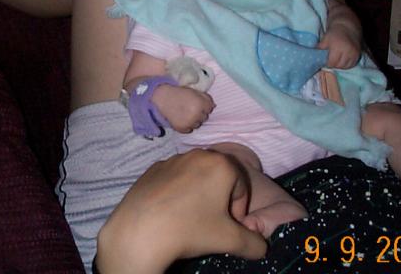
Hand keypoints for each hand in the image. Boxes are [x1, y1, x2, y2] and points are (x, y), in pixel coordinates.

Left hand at [95, 149, 266, 273]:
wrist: (140, 231)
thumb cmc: (189, 230)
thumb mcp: (229, 240)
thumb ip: (254, 243)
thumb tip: (260, 246)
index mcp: (222, 164)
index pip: (242, 188)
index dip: (238, 212)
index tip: (226, 228)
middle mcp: (199, 154)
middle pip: (220, 178)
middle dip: (220, 200)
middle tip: (210, 223)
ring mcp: (173, 158)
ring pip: (197, 176)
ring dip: (200, 195)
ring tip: (189, 219)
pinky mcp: (154, 167)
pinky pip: (175, 179)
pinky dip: (178, 192)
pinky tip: (170, 212)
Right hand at [153, 84, 214, 132]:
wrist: (162, 98)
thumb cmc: (179, 93)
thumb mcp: (194, 91)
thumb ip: (206, 98)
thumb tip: (214, 106)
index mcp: (201, 104)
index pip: (210, 108)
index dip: (203, 105)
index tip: (196, 103)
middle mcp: (197, 115)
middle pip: (204, 117)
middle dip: (199, 113)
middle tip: (190, 108)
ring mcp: (190, 123)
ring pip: (197, 125)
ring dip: (193, 120)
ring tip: (185, 113)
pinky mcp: (182, 129)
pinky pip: (189, 130)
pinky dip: (186, 126)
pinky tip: (181, 118)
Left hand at [317, 24, 360, 68]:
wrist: (347, 27)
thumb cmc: (334, 33)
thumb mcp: (325, 39)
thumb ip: (320, 48)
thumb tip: (314, 57)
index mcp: (337, 47)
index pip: (332, 63)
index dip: (327, 64)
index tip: (325, 61)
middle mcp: (347, 51)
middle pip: (338, 65)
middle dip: (333, 65)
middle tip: (330, 61)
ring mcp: (354, 53)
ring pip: (345, 66)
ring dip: (340, 66)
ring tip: (336, 61)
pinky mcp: (358, 54)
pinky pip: (352, 65)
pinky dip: (346, 65)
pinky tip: (342, 61)